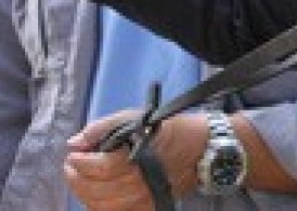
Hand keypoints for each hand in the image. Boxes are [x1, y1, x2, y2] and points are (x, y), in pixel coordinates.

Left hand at [64, 110, 207, 210]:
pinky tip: (96, 196)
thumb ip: (103, 127)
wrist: (201, 148)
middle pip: (96, 190)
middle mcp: (139, 182)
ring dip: (85, 194)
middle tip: (71, 166)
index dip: (80, 162)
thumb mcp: (136, 117)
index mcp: (138, 157)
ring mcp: (143, 199)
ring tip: (81, 180)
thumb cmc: (168, 130)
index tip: (73, 154)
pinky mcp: (147, 207)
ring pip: (102, 206)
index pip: (100, 167)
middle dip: (76, 178)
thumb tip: (74, 142)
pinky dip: (100, 207)